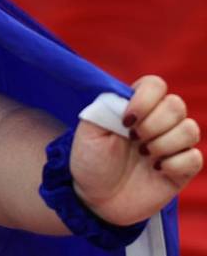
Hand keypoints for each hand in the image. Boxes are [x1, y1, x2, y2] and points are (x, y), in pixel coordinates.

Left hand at [71, 75, 201, 225]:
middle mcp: (158, 122)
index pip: (155, 85)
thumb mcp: (88, 131)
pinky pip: (195, 157)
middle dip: (153, 123)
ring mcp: (172, 145)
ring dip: (164, 143)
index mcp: (135, 107)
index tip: (126, 120)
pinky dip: (175, 164)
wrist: (95, 199)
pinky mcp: (182, 169)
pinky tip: (156, 170)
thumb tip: (128, 97)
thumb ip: (106, 107)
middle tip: (133, 139)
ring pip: (190, 129)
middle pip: (176, 105)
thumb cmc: (90, 161)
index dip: (144, 99)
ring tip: (143, 155)